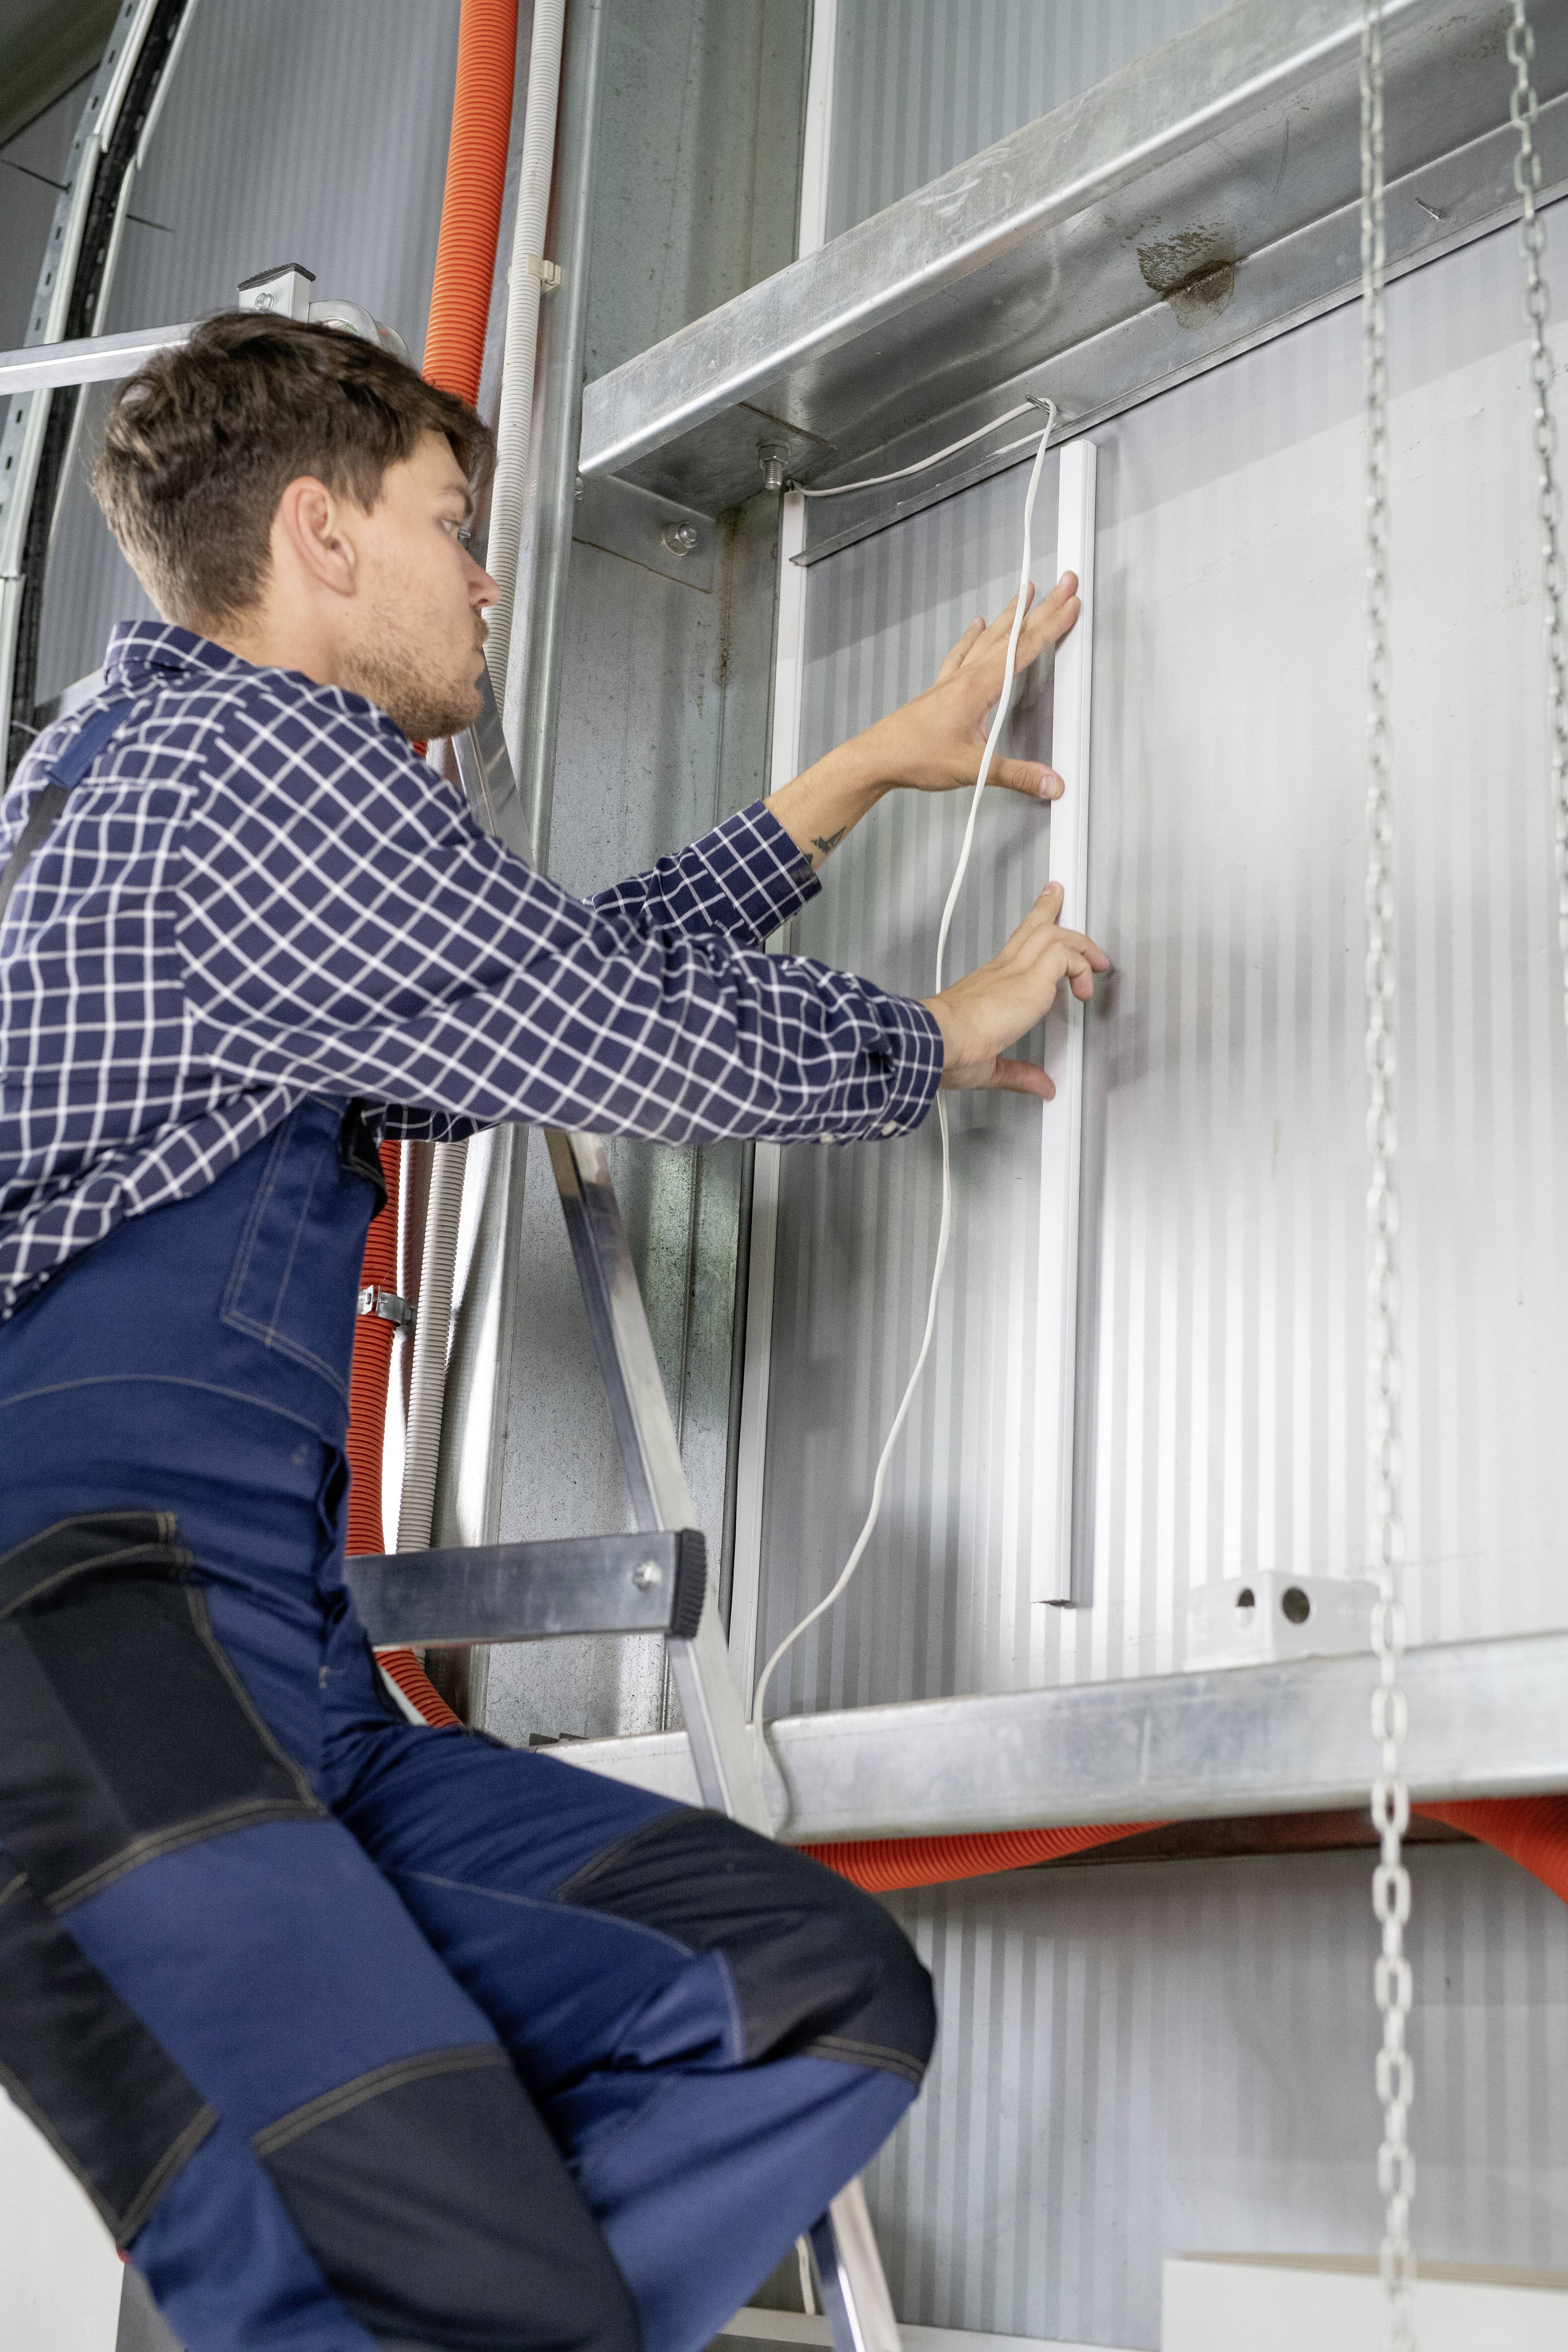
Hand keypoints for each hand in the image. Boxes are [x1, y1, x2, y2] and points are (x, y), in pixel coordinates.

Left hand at [858, 573, 1081, 802]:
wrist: (877, 758)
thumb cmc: (917, 757)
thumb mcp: (973, 769)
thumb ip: (1016, 775)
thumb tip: (1051, 783)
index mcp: (979, 686)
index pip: (1024, 648)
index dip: (1052, 625)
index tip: (1071, 602)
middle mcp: (967, 676)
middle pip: (1011, 634)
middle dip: (1041, 608)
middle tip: (1062, 583)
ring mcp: (953, 680)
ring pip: (988, 637)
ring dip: (1010, 614)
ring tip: (1026, 592)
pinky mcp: (941, 689)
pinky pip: (961, 653)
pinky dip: (972, 636)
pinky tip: (975, 625)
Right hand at [923, 881, 1108, 1097]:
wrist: (938, 1040)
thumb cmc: (947, 1050)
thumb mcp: (990, 1066)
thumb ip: (1020, 1074)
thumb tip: (1041, 1085)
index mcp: (988, 985)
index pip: (1013, 947)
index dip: (1029, 929)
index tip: (1038, 918)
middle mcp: (1001, 971)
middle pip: (1031, 928)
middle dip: (1049, 909)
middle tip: (1057, 895)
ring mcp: (1015, 971)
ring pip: (1053, 934)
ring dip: (1079, 943)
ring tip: (1096, 960)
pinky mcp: (1030, 978)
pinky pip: (1066, 956)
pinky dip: (1081, 969)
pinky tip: (1083, 990)